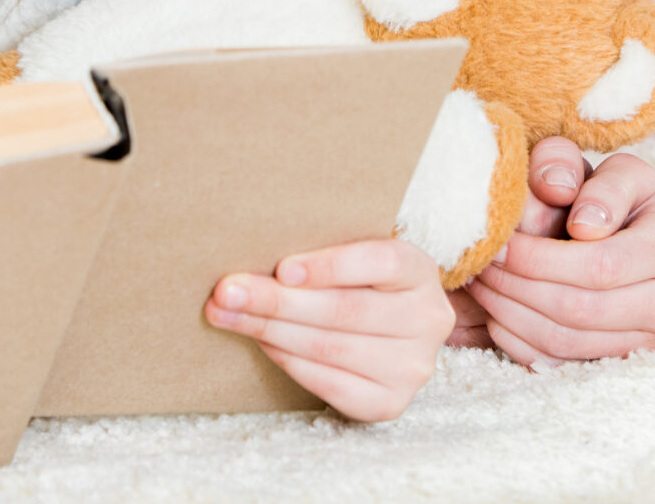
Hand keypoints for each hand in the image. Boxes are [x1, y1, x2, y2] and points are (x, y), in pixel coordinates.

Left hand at [205, 237, 453, 420]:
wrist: (391, 333)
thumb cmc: (361, 285)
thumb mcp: (358, 258)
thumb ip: (323, 254)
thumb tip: (254, 252)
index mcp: (420, 271)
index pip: (379, 263)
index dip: (330, 266)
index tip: (282, 268)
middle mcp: (427, 320)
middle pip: (345, 310)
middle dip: (278, 302)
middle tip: (227, 292)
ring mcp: (412, 366)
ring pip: (332, 347)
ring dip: (271, 332)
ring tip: (228, 316)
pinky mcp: (390, 402)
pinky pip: (331, 385)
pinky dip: (290, 362)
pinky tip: (262, 344)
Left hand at [465, 138, 654, 366]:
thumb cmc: (637, 200)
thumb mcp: (626, 172)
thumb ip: (602, 186)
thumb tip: (583, 225)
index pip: (599, 265)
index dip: (538, 259)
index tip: (496, 242)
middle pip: (580, 310)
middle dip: (517, 287)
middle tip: (478, 263)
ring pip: (568, 342)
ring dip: (512, 315)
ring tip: (482, 283)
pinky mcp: (630, 359)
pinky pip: (564, 362)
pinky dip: (521, 340)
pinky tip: (498, 310)